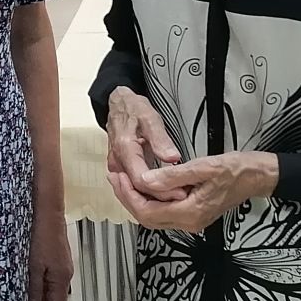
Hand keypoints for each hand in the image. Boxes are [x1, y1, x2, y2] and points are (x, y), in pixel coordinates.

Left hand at [28, 209, 72, 300]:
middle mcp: (65, 272)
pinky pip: (47, 272)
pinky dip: (37, 276)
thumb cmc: (41, 235)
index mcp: (62, 277)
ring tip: (19, 283)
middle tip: (19, 297)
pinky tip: (25, 270)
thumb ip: (34, 288)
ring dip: (35, 288)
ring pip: (49, 284)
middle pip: (54, 296)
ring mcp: (61, 262)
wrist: (46, 210)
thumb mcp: (33, 266)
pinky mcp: (56, 253)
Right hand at [105, 88, 183, 203]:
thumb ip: (161, 139)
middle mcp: (118, 161)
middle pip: (138, 188)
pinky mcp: (120, 168)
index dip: (160, 189)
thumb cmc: (132, 109)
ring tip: (177, 193)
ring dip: (155, 194)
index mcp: (125, 148)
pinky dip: (149, 188)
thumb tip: (172, 157)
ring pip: (135, 189)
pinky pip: (133, 184)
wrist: (119, 105)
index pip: (141, 180)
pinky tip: (164, 189)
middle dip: (161, 195)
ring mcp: (117, 166)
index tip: (178, 191)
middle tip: (183, 194)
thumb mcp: (150, 118)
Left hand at [113, 152, 277, 233]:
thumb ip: (172, 176)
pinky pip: (164, 212)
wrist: (257, 176)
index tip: (119, 177)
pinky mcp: (193, 215)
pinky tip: (143, 184)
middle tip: (114, 177)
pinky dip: (149, 200)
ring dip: (136, 199)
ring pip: (154, 217)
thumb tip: (145, 180)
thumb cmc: (235, 169)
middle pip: (147, 218)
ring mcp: (191, 221)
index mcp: (191, 213)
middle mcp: (189, 223)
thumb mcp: (203, 166)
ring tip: (123, 179)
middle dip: (127, 199)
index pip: (148, 212)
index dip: (129, 196)